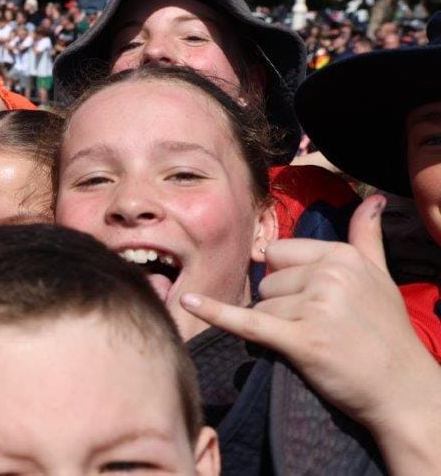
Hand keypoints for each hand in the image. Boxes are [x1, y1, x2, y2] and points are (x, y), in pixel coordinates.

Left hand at [181, 195, 433, 428]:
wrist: (403, 391)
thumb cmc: (387, 333)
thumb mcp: (380, 276)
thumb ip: (366, 236)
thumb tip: (374, 199)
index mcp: (341, 256)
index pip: (279, 253)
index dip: (288, 278)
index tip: (314, 300)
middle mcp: (328, 275)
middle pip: (267, 280)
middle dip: (282, 304)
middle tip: (320, 326)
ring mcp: (314, 307)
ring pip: (261, 306)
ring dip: (277, 326)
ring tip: (316, 341)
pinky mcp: (300, 340)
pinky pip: (247, 321)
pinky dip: (216, 313)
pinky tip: (188, 302)